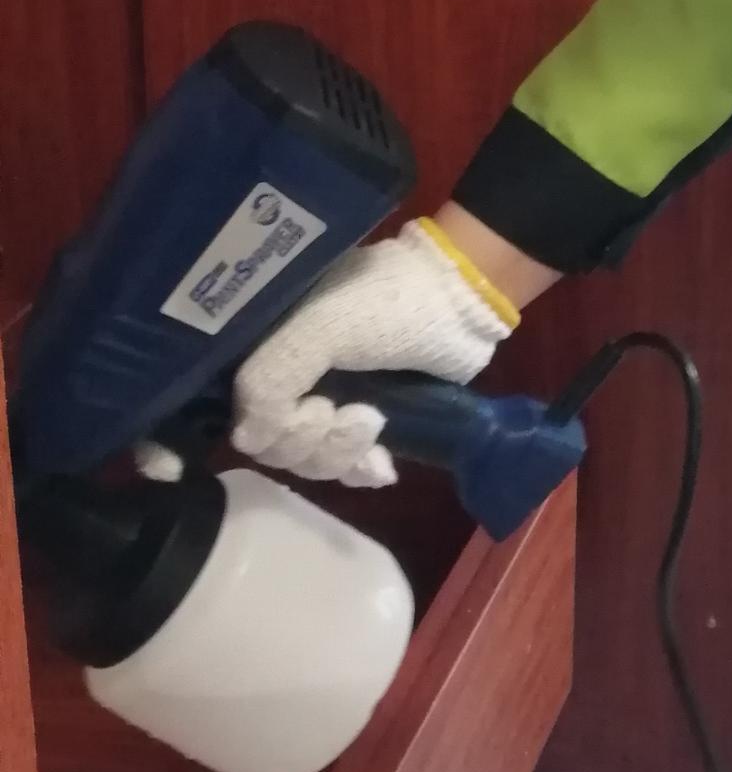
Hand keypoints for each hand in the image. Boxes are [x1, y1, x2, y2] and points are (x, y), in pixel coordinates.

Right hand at [227, 221, 514, 486]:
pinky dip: (358, 468)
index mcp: (261, 341)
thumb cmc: (387, 303)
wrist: (460, 308)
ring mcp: (323, 398)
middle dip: (309, 439)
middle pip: (269, 442)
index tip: (281, 423)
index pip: (232, 406)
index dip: (250, 428)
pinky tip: (382, 466)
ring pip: (304, 459)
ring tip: (374, 422)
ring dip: (338, 453)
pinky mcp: (360, 421)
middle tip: (351, 412)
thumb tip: (246, 441)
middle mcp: (285, 373)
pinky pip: (341, 466)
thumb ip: (269, 382)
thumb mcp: (319, 330)